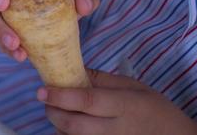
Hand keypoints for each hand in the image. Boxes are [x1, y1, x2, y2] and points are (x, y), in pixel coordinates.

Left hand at [38, 69, 196, 133]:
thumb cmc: (155, 109)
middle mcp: (117, 129)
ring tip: (60, 112)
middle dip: (53, 112)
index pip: (87, 101)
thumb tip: (70, 68)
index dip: (61, 96)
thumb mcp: (133, 86)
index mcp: (125, 105)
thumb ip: (101, 79)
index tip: (42, 90)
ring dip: (59, 126)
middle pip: (74, 125)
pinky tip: (71, 127)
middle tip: (46, 100)